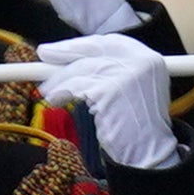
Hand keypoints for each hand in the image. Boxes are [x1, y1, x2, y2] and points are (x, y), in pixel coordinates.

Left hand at [34, 28, 182, 172]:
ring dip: (59, 80)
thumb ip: (108, 70)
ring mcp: (128, 75)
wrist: (148, 152)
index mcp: (150, 59)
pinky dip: (62, 93)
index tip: (61, 48)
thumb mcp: (129, 89)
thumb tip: (67, 55)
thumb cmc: (134, 124)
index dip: (83, 44)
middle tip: (43, 53)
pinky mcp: (111, 91)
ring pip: (82, 69)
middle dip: (65, 51)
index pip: (110, 42)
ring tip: (48, 92)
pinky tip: (55, 101)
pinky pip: (78, 87)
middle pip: (94, 50)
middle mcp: (143, 62)